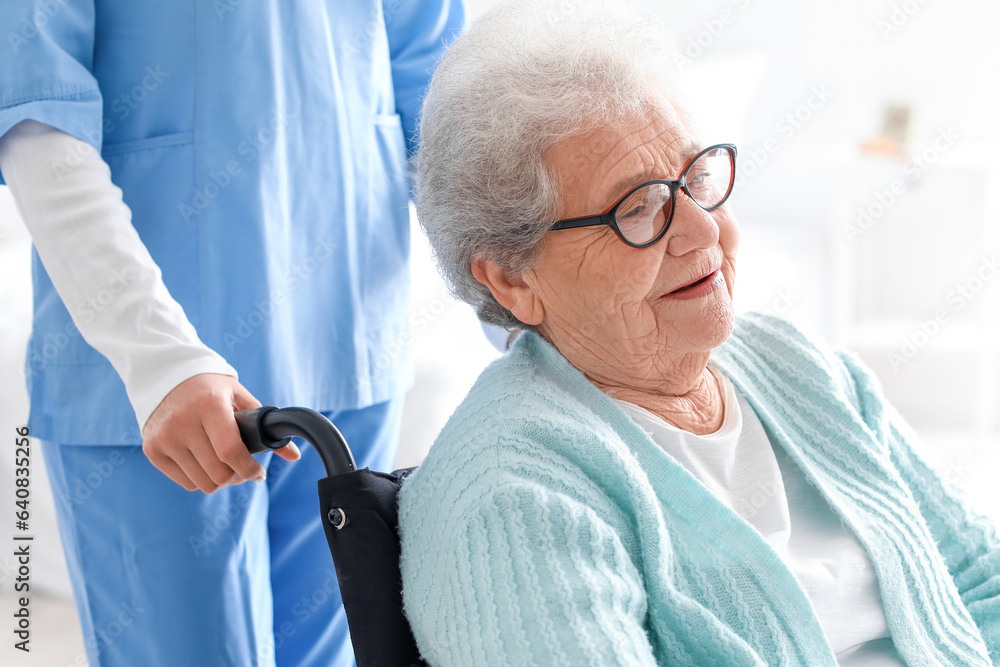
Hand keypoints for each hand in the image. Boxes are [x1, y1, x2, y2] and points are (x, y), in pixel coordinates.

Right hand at [141, 373, 300, 492]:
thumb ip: (266, 427)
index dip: (249, 469)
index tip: (258, 472)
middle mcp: (182, 422)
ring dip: (220, 480)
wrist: (169, 377)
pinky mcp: (152, 450)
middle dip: (238, 476)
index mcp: (209, 405)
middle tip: (243, 468)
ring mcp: (164, 438)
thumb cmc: (213, 389)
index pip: (230, 452)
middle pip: (218, 474)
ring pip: (203, 483)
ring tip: (225, 464)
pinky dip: (201, 478)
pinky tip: (205, 461)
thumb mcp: (241, 399)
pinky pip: (186, 483)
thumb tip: (294, 456)